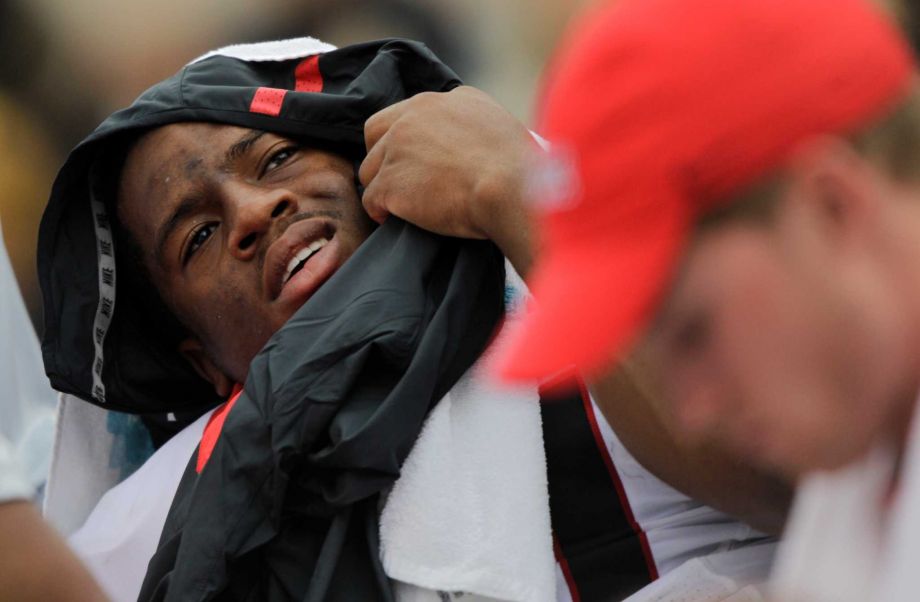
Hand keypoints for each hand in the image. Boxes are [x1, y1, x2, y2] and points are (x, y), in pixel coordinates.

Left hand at [360, 86, 537, 275]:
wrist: (512, 188)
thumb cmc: (517, 168)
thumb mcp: (497, 125)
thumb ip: (470, 124)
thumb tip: (468, 141)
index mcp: (442, 100)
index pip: (404, 114)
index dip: (403, 138)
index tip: (413, 159)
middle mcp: (413, 117)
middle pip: (376, 135)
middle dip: (382, 157)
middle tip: (399, 181)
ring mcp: (396, 148)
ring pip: (370, 169)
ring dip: (384, 187)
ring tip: (403, 206)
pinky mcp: (389, 182)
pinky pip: (371, 199)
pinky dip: (380, 211)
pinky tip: (394, 219)